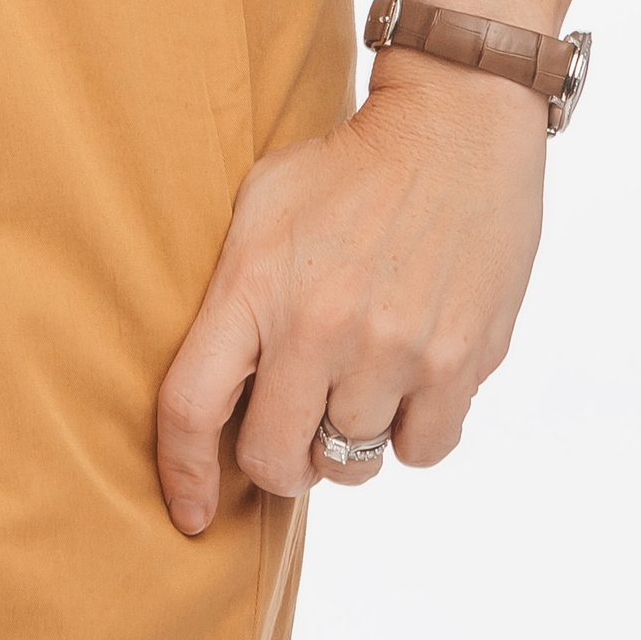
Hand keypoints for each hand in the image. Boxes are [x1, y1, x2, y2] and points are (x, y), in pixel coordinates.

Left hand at [155, 52, 547, 528]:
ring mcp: (392, 348)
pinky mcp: (458, 361)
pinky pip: (422, 452)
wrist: (455, 126)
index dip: (182, 475)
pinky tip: (411, 379)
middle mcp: (319, 324)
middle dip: (279, 459)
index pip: (191, 407)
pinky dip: (414, 432)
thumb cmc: (348, 167)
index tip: (189, 514)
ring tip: (361, 379)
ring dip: (350, 439)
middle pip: (274, 459)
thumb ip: (232, 294)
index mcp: (254, 283)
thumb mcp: (261, 203)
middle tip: (295, 427)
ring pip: (351, 462)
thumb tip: (213, 391)